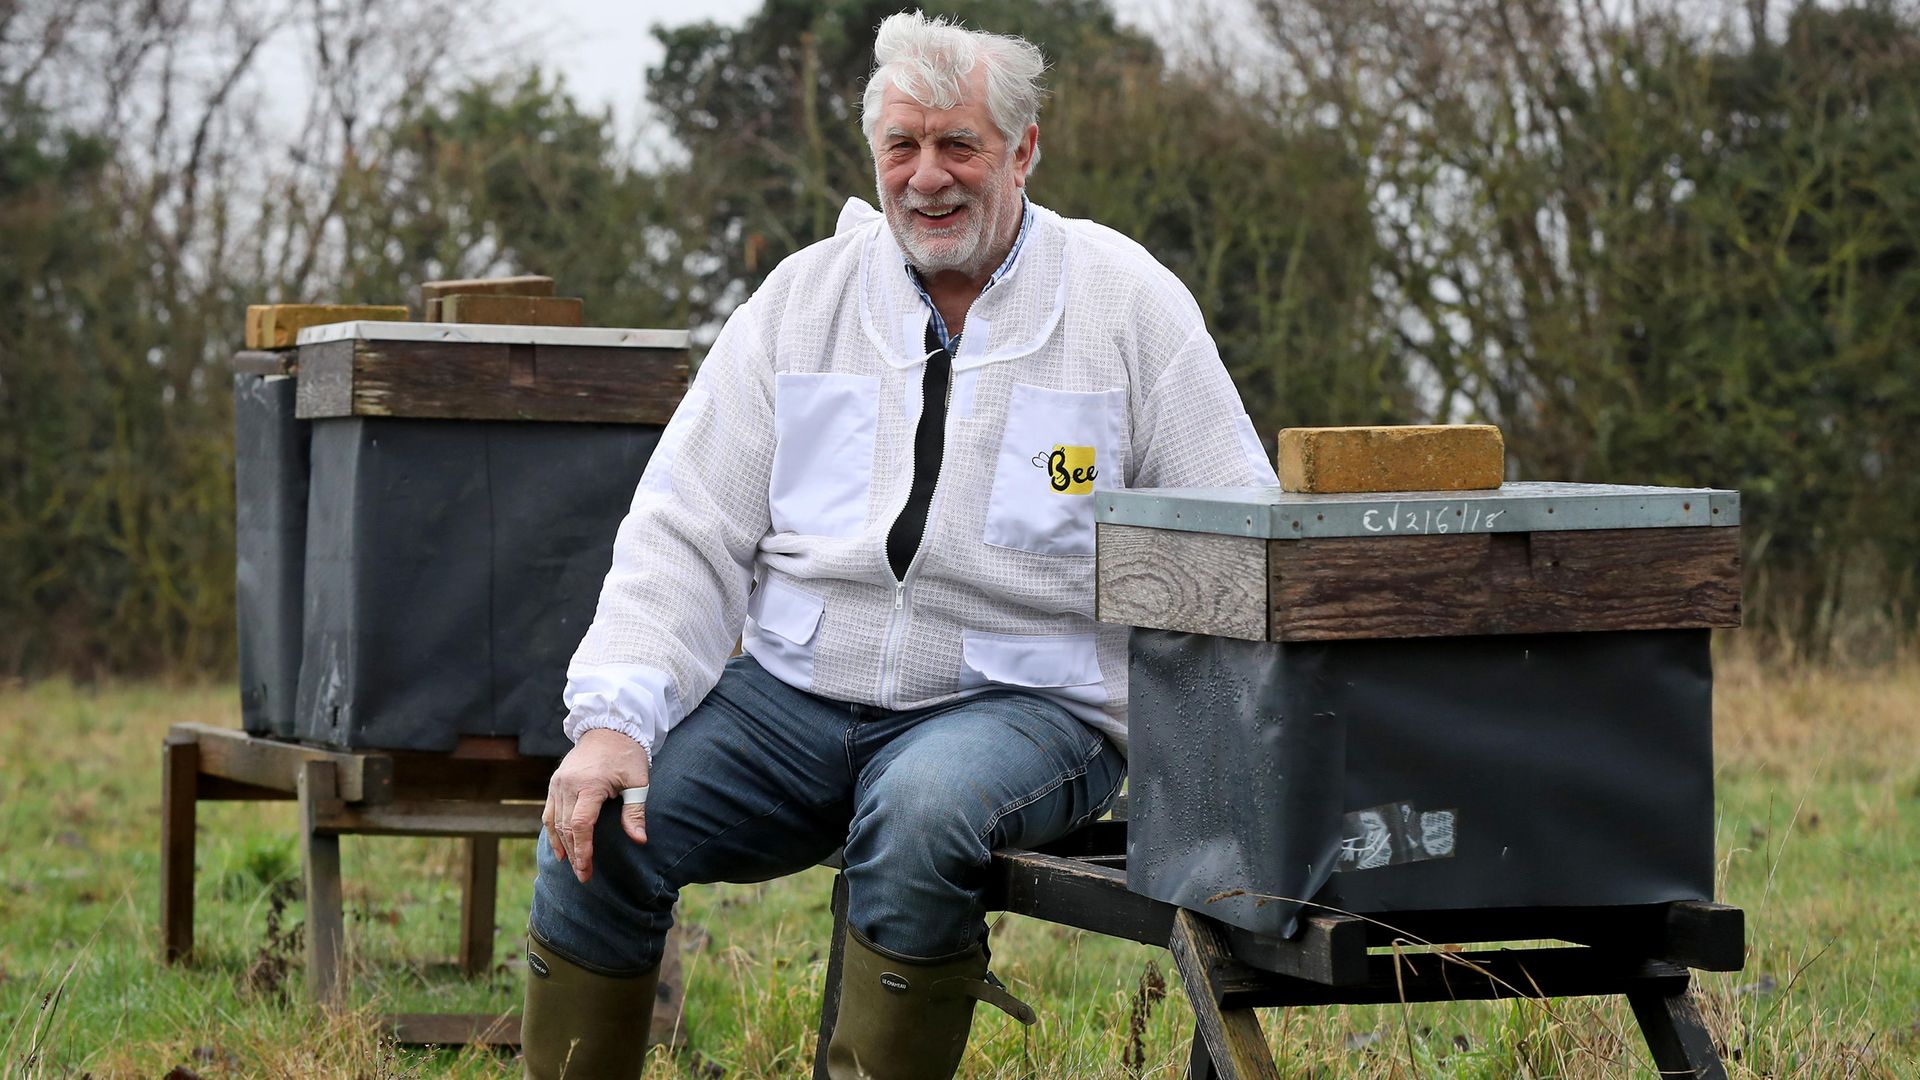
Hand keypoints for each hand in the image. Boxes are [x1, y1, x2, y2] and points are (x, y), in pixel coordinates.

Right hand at [543, 728, 651, 883]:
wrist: (608, 728)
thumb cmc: (627, 755)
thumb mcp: (637, 781)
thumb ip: (635, 811)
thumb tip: (639, 840)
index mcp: (589, 784)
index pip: (581, 824)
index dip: (583, 849)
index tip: (587, 869)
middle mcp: (568, 785)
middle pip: (565, 827)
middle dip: (574, 854)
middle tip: (584, 876)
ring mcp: (558, 783)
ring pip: (554, 822)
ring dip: (563, 846)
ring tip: (573, 866)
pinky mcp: (555, 783)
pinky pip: (549, 812)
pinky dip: (552, 832)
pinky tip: (560, 849)